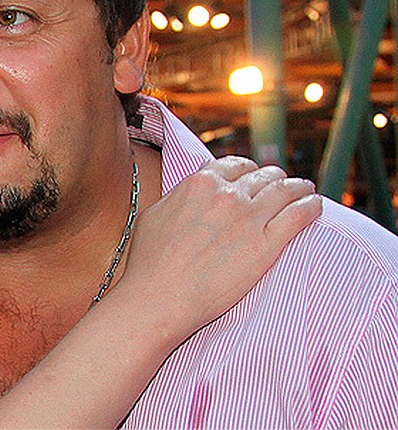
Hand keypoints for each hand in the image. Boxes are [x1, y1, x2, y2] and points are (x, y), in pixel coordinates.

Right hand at [116, 156, 320, 334]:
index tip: (254, 180)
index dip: (248, 171)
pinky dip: (311, 205)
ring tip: (306, 192)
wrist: (158, 297)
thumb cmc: (148, 263)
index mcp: (199, 183)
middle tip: (282, 188)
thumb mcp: (155, 215)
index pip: (235, 165)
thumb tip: (187, 196)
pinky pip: (299, 214)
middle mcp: (226, 194)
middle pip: (263, 175)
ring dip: (299, 188)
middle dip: (274, 179)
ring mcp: (248, 217)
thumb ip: (178, 199)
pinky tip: (315, 206)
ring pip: (285, 189)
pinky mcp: (266, 244)